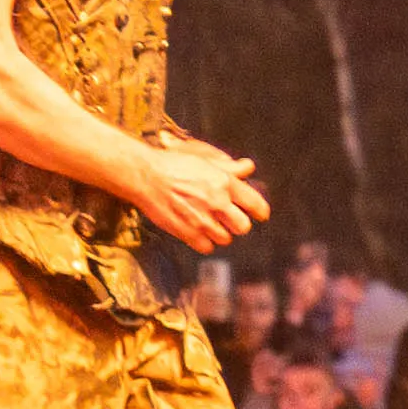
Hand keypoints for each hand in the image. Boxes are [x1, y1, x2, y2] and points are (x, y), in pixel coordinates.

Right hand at [129, 133, 271, 253]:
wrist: (146, 176)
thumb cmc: (175, 165)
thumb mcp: (205, 161)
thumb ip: (231, 168)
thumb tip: (249, 167)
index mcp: (225, 183)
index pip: (255, 204)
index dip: (261, 212)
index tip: (260, 215)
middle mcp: (217, 202)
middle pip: (243, 227)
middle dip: (238, 224)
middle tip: (230, 219)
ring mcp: (202, 220)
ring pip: (225, 239)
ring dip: (221, 233)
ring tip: (210, 223)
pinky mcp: (187, 233)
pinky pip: (207, 247)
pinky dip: (205, 242)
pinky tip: (199, 232)